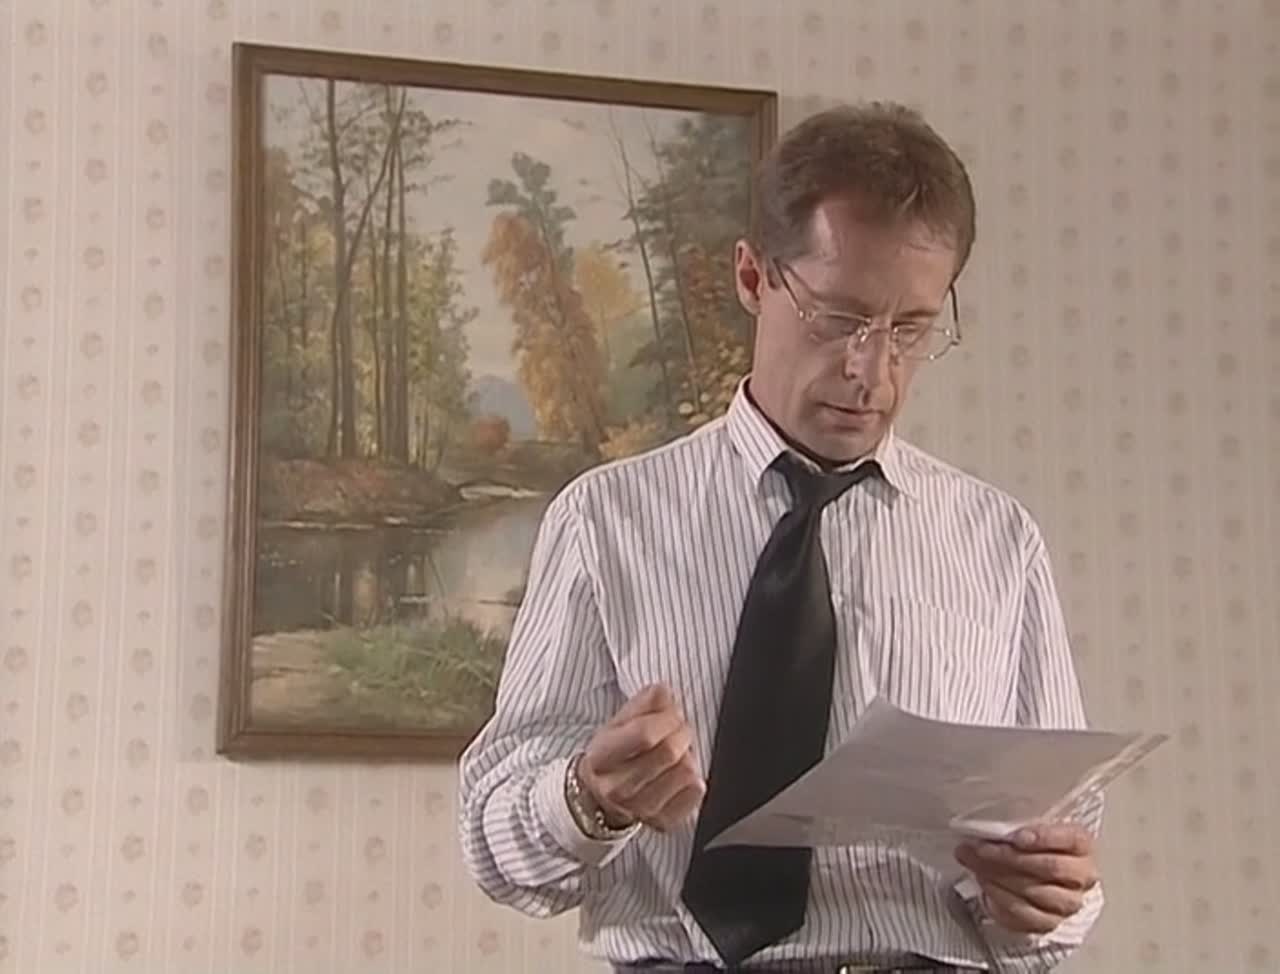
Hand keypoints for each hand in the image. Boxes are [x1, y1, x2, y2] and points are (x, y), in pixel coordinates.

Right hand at [578, 684, 704, 832]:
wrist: (600, 797)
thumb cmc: (612, 755)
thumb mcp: (618, 723)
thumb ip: (643, 703)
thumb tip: (664, 693)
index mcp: (601, 759)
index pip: (645, 734)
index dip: (667, 717)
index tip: (671, 713)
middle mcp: (617, 788)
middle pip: (669, 751)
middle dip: (681, 732)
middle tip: (678, 730)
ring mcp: (640, 809)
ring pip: (686, 771)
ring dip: (688, 755)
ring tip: (676, 754)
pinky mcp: (662, 822)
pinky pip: (696, 793)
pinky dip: (694, 778)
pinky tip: (678, 774)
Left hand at [955, 824, 1099, 935]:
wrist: (1036, 877)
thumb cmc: (1032, 847)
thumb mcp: (1029, 828)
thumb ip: (1017, 827)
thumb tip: (986, 829)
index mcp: (1081, 846)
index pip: (1071, 840)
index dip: (1044, 837)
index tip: (1016, 837)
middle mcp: (1082, 877)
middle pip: (1051, 867)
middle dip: (1010, 856)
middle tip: (981, 848)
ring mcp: (1068, 904)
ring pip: (1035, 891)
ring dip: (999, 876)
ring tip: (975, 863)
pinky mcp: (1049, 923)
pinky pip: (1023, 914)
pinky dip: (999, 897)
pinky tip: (984, 882)